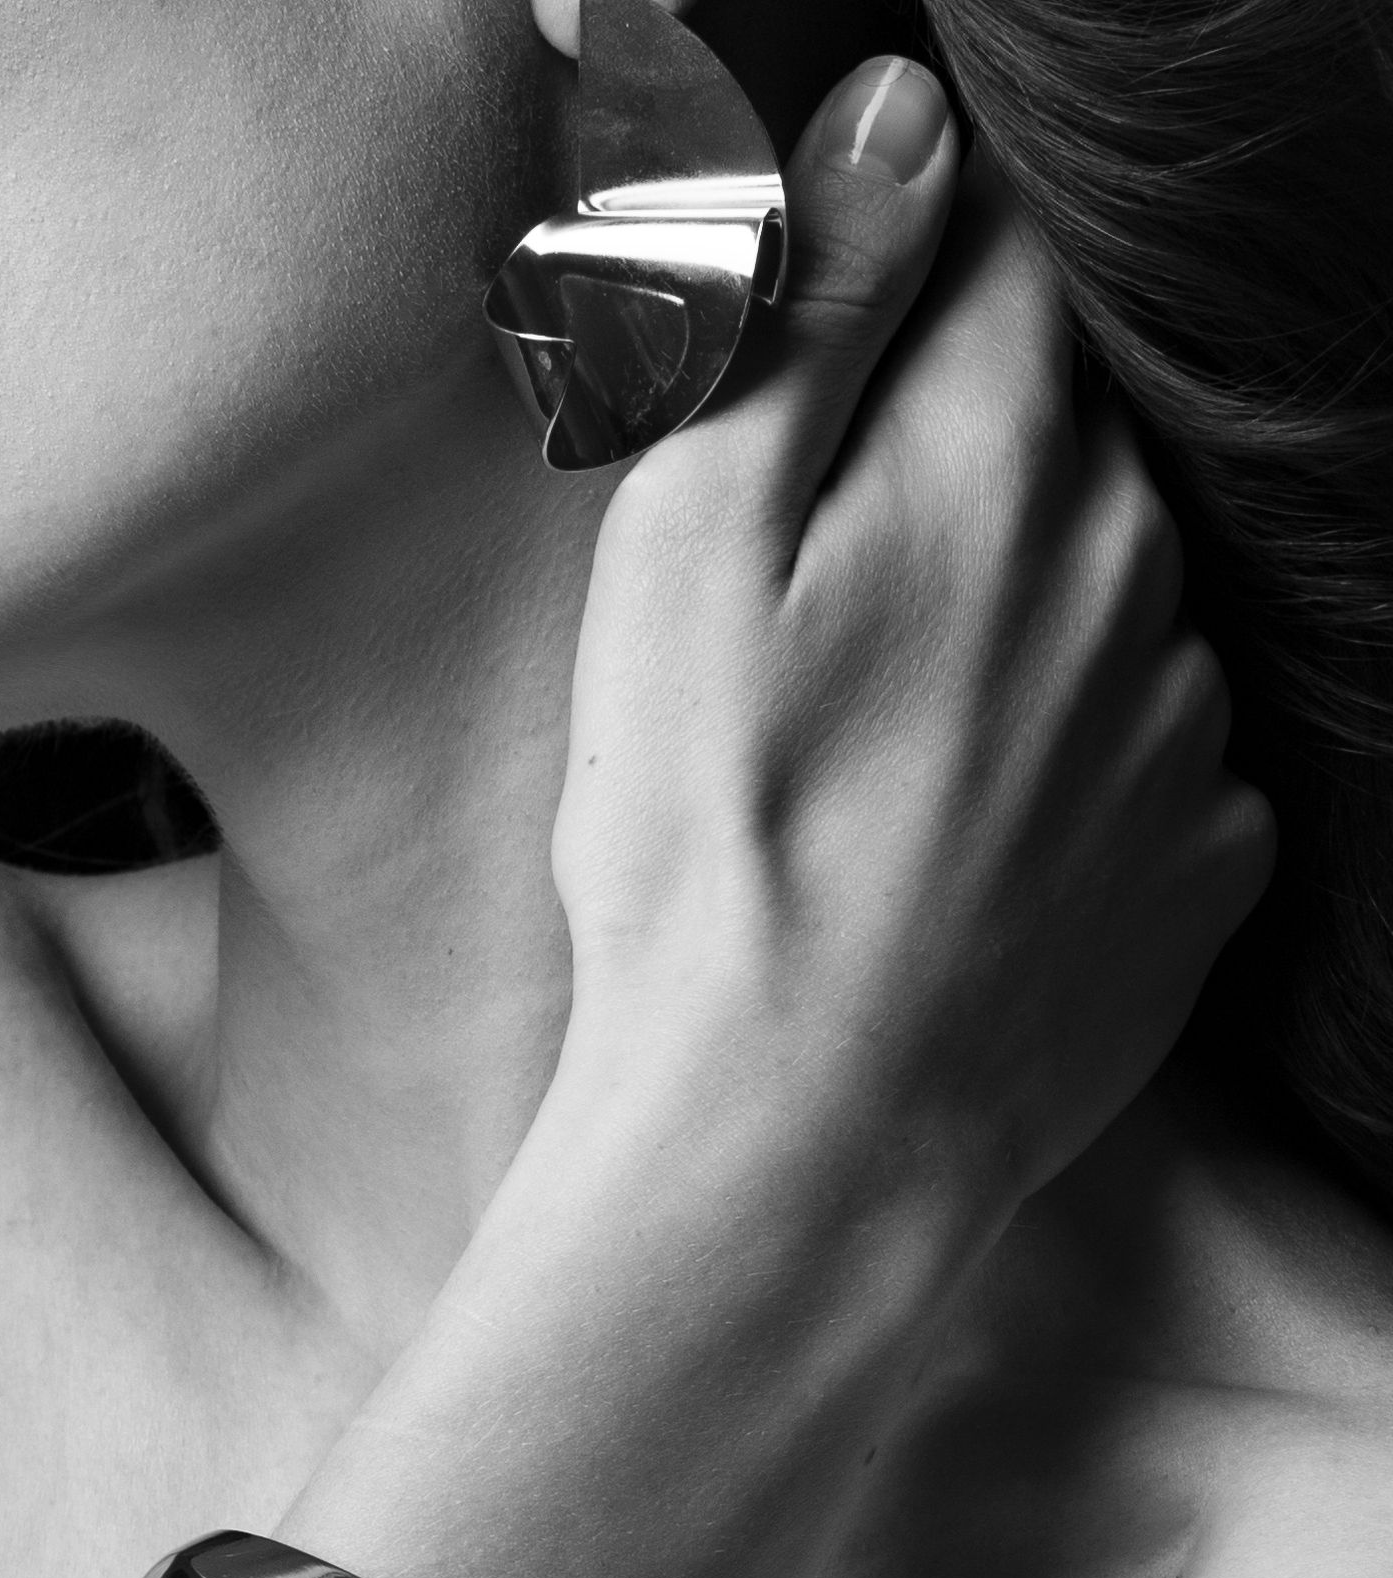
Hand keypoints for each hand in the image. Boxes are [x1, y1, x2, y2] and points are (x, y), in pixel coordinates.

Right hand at [551, 59, 1270, 1235]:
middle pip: (1064, 435)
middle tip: (820, 608)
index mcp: (1002, 463)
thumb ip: (805, 313)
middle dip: (957, 475)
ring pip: (1113, 595)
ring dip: (1020, 627)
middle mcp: (1138, 565)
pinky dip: (1075, 771)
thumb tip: (898, 117)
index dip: (921, 276)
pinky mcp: (1206, 862)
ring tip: (880, 754)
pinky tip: (960, 845)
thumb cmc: (709, 858)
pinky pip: (1156, 756)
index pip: (1009, 253)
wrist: (799, 1146)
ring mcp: (1188, 722)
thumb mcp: (687, 552)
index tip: (843, 363)